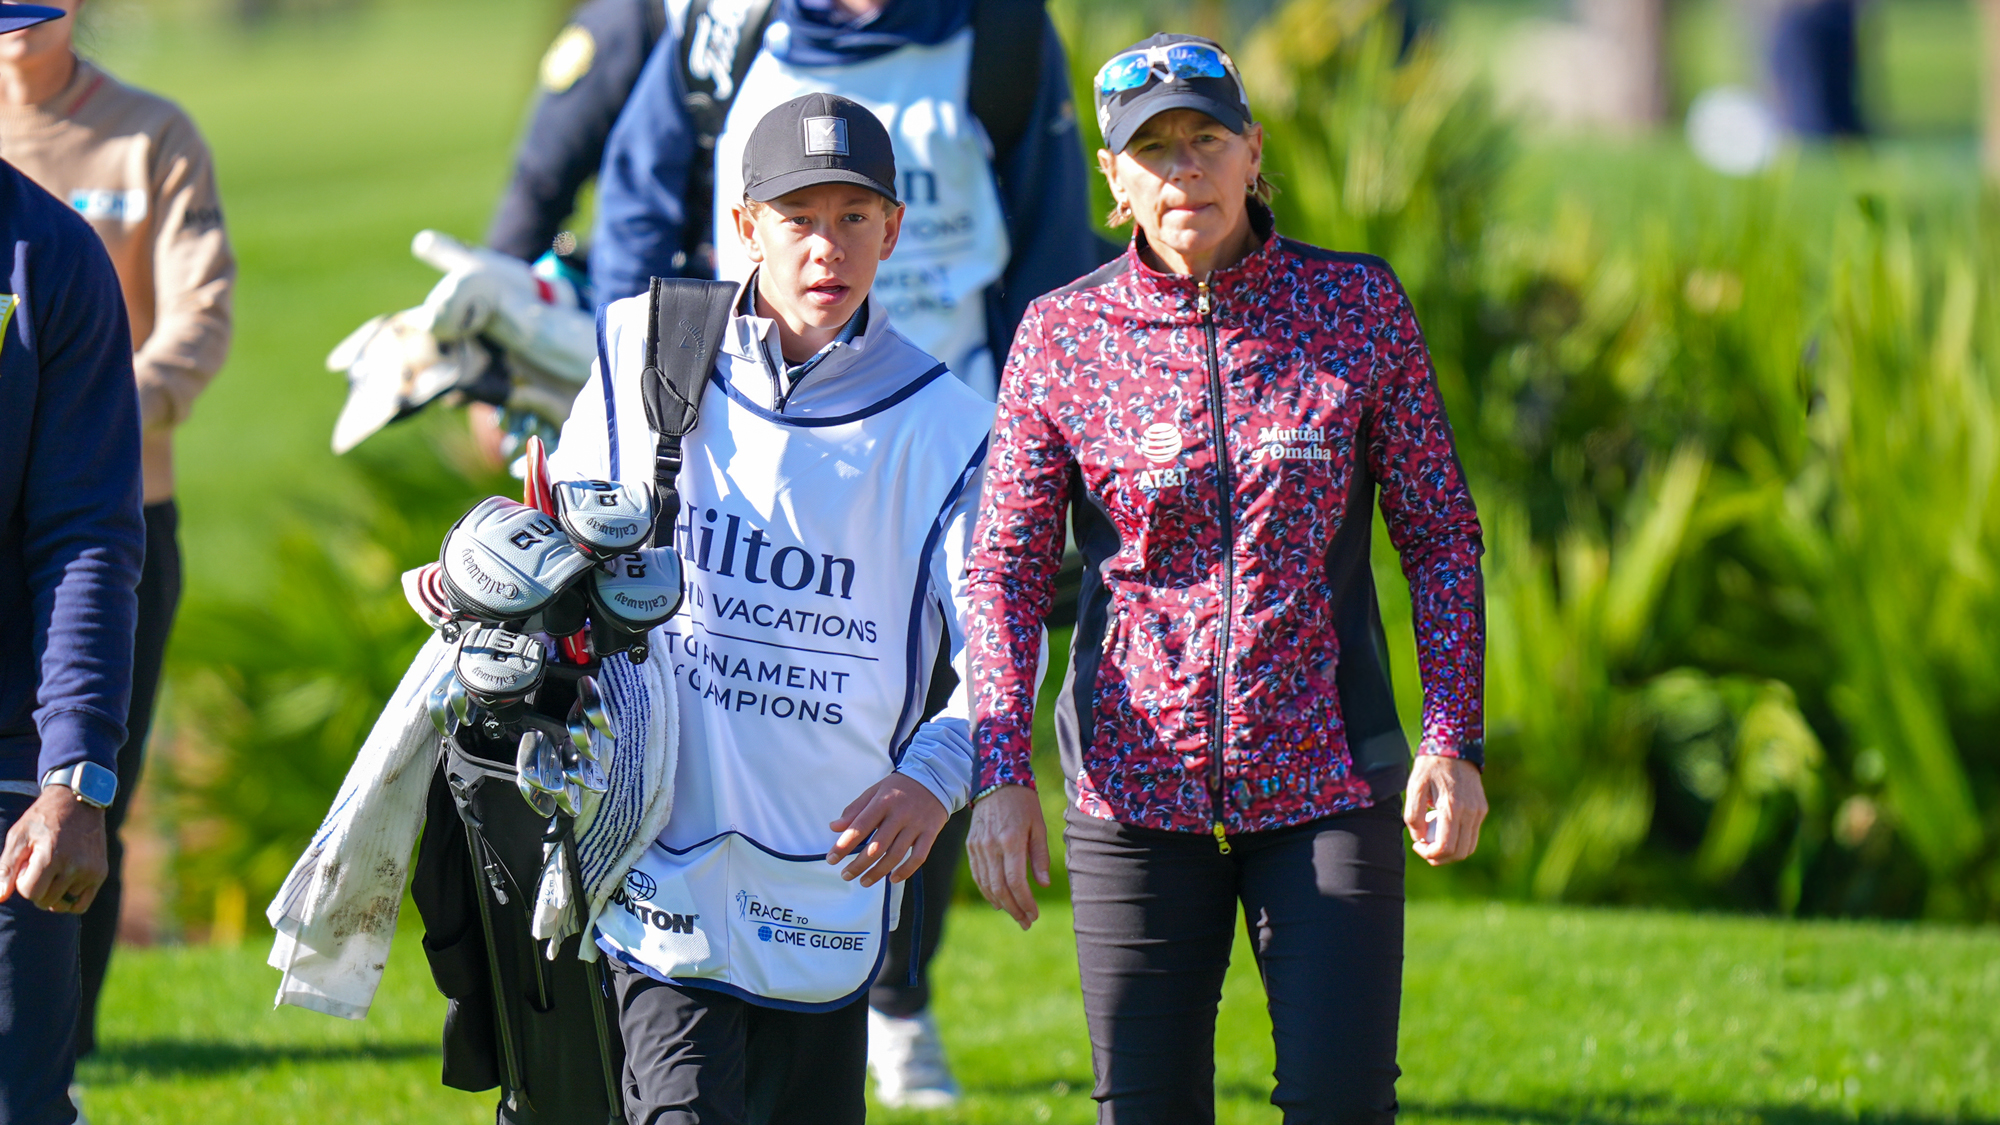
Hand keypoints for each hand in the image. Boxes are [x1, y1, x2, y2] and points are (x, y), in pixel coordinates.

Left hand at [0, 787, 108, 913]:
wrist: (78, 802)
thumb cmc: (43, 819)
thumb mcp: (19, 837)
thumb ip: (6, 868)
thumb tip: (0, 897)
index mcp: (52, 858)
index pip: (30, 892)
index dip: (22, 881)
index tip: (27, 864)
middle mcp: (75, 867)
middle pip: (45, 900)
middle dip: (36, 888)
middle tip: (40, 866)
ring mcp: (90, 871)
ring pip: (62, 903)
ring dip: (53, 893)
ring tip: (54, 871)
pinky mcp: (100, 873)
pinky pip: (81, 904)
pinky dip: (69, 902)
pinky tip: (63, 889)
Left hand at [826, 773, 948, 887]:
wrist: (935, 778)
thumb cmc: (899, 787)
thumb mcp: (875, 791)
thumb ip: (855, 810)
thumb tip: (834, 827)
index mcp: (883, 801)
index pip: (860, 826)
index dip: (844, 845)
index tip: (831, 859)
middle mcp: (900, 814)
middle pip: (877, 846)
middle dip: (858, 864)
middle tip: (845, 875)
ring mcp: (916, 825)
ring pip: (896, 855)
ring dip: (878, 872)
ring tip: (863, 881)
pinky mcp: (930, 832)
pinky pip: (919, 856)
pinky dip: (906, 870)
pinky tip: (892, 879)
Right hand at [966, 784, 1048, 929]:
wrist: (997, 781)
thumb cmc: (1024, 804)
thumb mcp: (1038, 826)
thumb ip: (1040, 856)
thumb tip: (1043, 885)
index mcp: (1010, 840)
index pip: (1016, 881)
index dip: (1025, 902)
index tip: (1035, 914)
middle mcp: (991, 845)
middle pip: (1000, 888)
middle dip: (1014, 909)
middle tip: (1027, 922)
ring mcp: (978, 846)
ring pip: (987, 884)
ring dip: (1001, 904)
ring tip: (1016, 915)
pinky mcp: (971, 846)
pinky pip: (978, 875)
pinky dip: (987, 891)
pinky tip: (998, 901)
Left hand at [1404, 754, 1486, 865]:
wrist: (1453, 746)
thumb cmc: (1430, 766)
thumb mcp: (1414, 787)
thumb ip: (1413, 816)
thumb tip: (1419, 838)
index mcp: (1452, 807)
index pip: (1446, 847)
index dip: (1429, 854)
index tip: (1416, 845)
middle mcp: (1471, 812)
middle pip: (1459, 853)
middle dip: (1439, 857)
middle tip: (1423, 847)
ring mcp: (1479, 811)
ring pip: (1468, 848)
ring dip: (1450, 852)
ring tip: (1432, 839)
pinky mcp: (1481, 809)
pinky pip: (1472, 835)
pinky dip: (1458, 840)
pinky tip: (1442, 827)